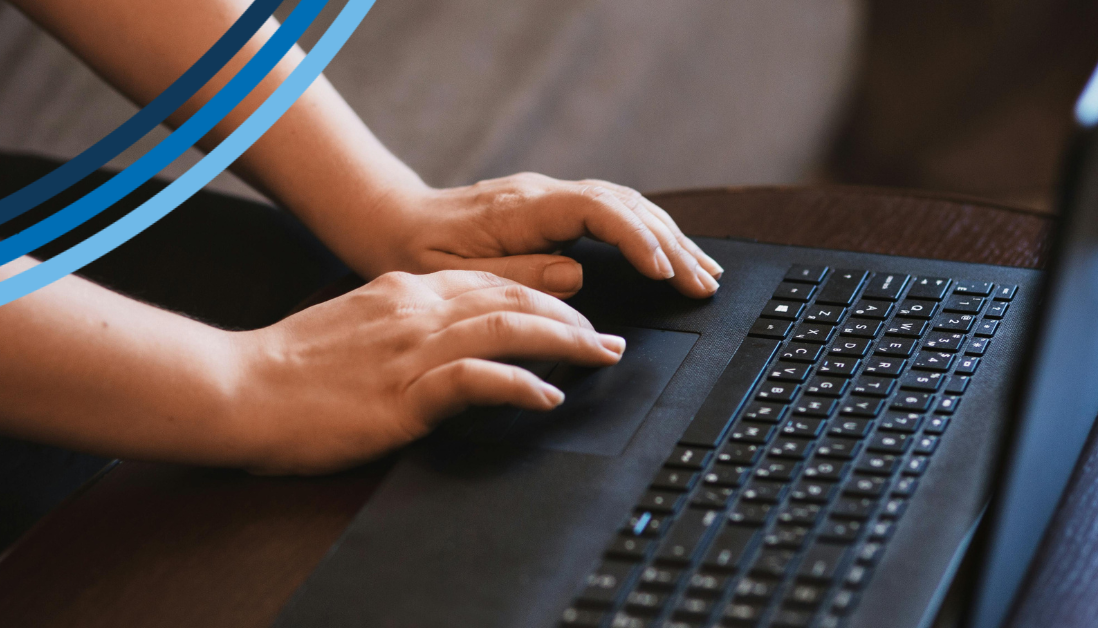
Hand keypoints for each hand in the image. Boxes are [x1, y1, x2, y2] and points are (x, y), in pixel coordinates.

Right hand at [226, 270, 623, 474]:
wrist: (237, 387)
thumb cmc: (289, 368)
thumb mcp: (355, 327)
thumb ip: (403, 324)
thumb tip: (448, 341)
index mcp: (405, 292)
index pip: (493, 282)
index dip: (544, 297)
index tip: (576, 316)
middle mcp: (416, 309)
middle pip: (514, 298)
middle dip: (571, 318)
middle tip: (610, 341)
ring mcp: (411, 350)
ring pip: (509, 328)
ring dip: (566, 342)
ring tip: (600, 358)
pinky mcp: (403, 393)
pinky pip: (477, 380)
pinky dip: (520, 385)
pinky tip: (547, 398)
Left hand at [337, 173, 724, 298]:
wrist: (392, 222)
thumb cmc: (416, 253)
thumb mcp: (453, 277)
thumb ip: (516, 276)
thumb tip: (576, 275)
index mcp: (521, 207)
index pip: (597, 210)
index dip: (636, 239)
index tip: (663, 273)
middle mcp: (543, 194)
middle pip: (624, 206)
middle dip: (671, 245)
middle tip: (705, 284)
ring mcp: (551, 198)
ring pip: (626, 206)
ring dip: (669, 238)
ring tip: (705, 273)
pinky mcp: (554, 210)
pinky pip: (614, 214)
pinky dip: (648, 234)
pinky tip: (670, 255)